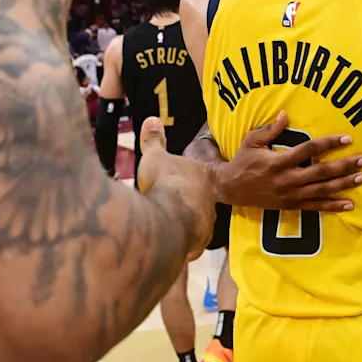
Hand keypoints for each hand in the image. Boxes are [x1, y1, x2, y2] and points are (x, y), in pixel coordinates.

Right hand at [137, 117, 215, 260]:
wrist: (168, 219)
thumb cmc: (163, 183)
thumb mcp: (153, 157)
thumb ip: (153, 140)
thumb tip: (152, 120)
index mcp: (201, 174)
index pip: (194, 174)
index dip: (180, 177)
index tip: (169, 181)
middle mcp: (209, 197)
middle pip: (197, 196)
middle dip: (183, 199)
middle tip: (164, 201)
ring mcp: (207, 219)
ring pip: (196, 218)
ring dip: (183, 220)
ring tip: (165, 221)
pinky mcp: (201, 240)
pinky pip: (191, 239)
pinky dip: (181, 239)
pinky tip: (168, 239)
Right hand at [210, 110, 361, 211]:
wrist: (229, 189)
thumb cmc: (242, 161)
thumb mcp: (252, 141)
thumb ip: (271, 129)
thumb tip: (285, 113)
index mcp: (278, 161)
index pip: (308, 150)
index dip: (328, 144)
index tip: (347, 138)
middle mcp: (287, 179)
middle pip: (321, 172)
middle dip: (344, 165)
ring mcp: (290, 195)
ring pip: (322, 190)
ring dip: (344, 184)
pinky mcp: (291, 205)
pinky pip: (315, 207)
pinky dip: (332, 206)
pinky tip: (349, 203)